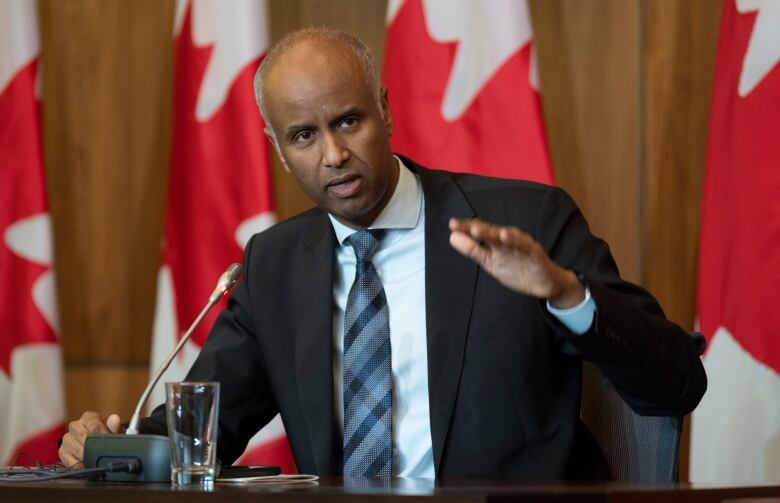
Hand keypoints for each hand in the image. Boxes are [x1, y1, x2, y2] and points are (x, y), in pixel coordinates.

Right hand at [59, 411, 123, 467]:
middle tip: (102, 453)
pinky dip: (80, 465)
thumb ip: (114, 425)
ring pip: (77, 449)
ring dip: (87, 456)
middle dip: (94, 447)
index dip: (103, 435)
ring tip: (96, 459)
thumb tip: (114, 419)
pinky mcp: (62, 451)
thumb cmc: (105, 436)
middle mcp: (75, 426)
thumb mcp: (113, 430)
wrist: (96, 445)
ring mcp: (67, 439)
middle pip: (83, 437)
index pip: (94, 425)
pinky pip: (70, 461)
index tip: (108, 442)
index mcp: (88, 417)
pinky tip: (87, 464)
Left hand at [448, 218, 584, 307]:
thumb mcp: (490, 263)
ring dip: (493, 233)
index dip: (466, 228)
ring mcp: (521, 244)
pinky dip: (515, 241)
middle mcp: (508, 238)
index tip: (452, 225)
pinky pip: (524, 245)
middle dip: (476, 228)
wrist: (543, 284)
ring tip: (477, 230)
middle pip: (490, 231)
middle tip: (461, 226)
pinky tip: (505, 236)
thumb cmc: (517, 270)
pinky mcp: (534, 252)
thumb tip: (452, 237)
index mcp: (496, 241)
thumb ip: (473, 250)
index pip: (479, 231)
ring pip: (506, 237)